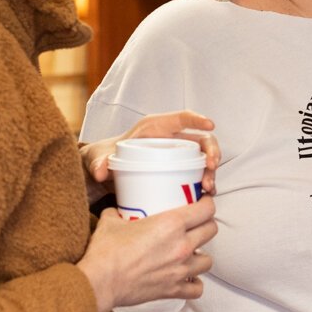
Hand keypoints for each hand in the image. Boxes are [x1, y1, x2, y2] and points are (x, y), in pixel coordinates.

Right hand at [78, 197, 217, 311]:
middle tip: (196, 224)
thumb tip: (116, 211)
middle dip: (206, 225)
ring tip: (191, 253)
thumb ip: (118, 213)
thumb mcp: (111, 222)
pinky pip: (197, 288)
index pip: (206, 210)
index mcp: (171, 224)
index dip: (207, 204)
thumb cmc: (105, 252)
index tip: (203, 202)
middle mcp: (181, 246)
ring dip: (201, 255)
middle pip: (211, 231)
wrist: (100, 282)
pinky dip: (195, 284)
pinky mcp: (174, 289)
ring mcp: (180, 269)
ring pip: (208, 261)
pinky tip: (188, 278)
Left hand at [82, 112, 221, 202]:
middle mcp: (171, 139)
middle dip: (211, 151)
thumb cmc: (107, 156)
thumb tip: (101, 172)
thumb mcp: (101, 157)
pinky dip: (204, 182)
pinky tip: (205, 194)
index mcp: (155, 127)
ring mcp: (177, 155)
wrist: (107, 170)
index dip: (197, 119)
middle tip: (212, 166)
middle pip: (200, 139)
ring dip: (210, 171)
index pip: (181, 118)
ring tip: (208, 187)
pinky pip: (197, 173)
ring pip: (203, 158)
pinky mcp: (179, 170)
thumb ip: (99, 163)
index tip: (210, 124)